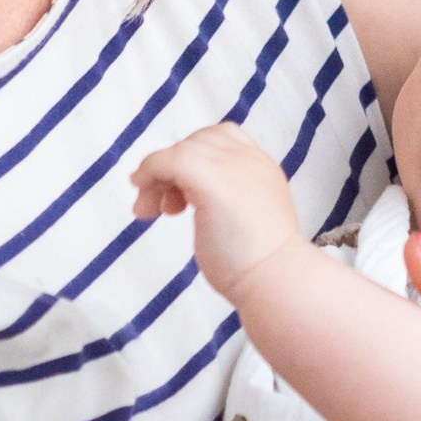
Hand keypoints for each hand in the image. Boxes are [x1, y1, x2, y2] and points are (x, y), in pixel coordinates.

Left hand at [132, 125, 305, 302]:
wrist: (277, 281)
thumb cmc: (260, 267)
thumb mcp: (247, 220)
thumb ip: (229, 202)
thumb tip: (194, 201)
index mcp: (261, 168)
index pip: (221, 139)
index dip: (195, 160)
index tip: (183, 195)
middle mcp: (249, 159)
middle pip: (197, 142)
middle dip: (172, 169)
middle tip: (161, 207)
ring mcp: (232, 166)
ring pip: (181, 150)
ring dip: (157, 176)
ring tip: (150, 210)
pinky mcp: (210, 179)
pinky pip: (167, 160)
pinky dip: (149, 174)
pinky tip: (143, 204)